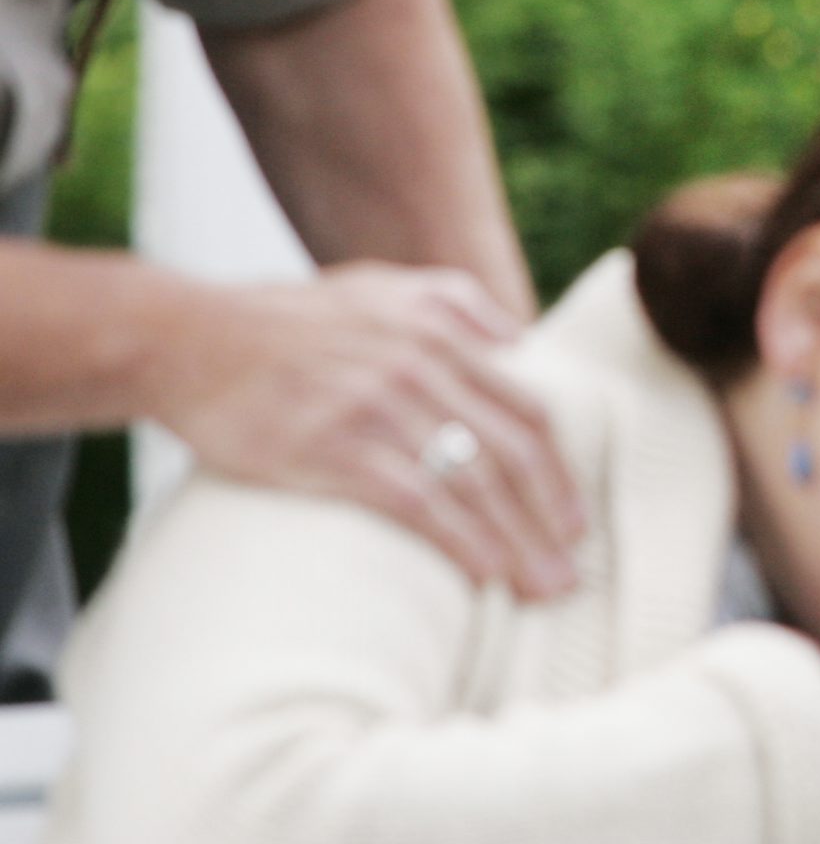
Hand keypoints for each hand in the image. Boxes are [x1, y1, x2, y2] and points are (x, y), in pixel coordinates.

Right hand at [147, 263, 584, 598]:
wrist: (191, 340)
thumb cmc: (290, 319)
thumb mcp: (383, 285)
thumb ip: (457, 301)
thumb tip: (520, 340)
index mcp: (443, 332)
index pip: (529, 408)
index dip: (559, 470)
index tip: (575, 518)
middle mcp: (423, 368)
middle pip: (514, 452)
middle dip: (551, 517)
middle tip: (571, 570)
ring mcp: (380, 408)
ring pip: (474, 483)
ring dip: (517, 542)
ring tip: (541, 588)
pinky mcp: (334, 449)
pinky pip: (418, 502)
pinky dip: (460, 540)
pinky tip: (484, 574)